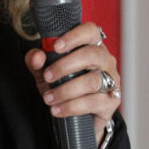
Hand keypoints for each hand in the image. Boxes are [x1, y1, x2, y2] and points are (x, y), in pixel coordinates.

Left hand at [24, 23, 119, 148]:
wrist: (79, 117)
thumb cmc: (65, 86)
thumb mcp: (45, 73)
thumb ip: (37, 62)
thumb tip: (36, 56)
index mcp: (91, 46)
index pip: (90, 31)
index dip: (74, 36)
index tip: (56, 46)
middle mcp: (105, 61)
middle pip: (92, 55)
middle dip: (65, 66)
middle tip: (47, 76)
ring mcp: (111, 81)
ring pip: (92, 81)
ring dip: (66, 90)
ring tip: (48, 98)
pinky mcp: (111, 102)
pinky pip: (92, 102)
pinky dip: (71, 106)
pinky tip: (57, 110)